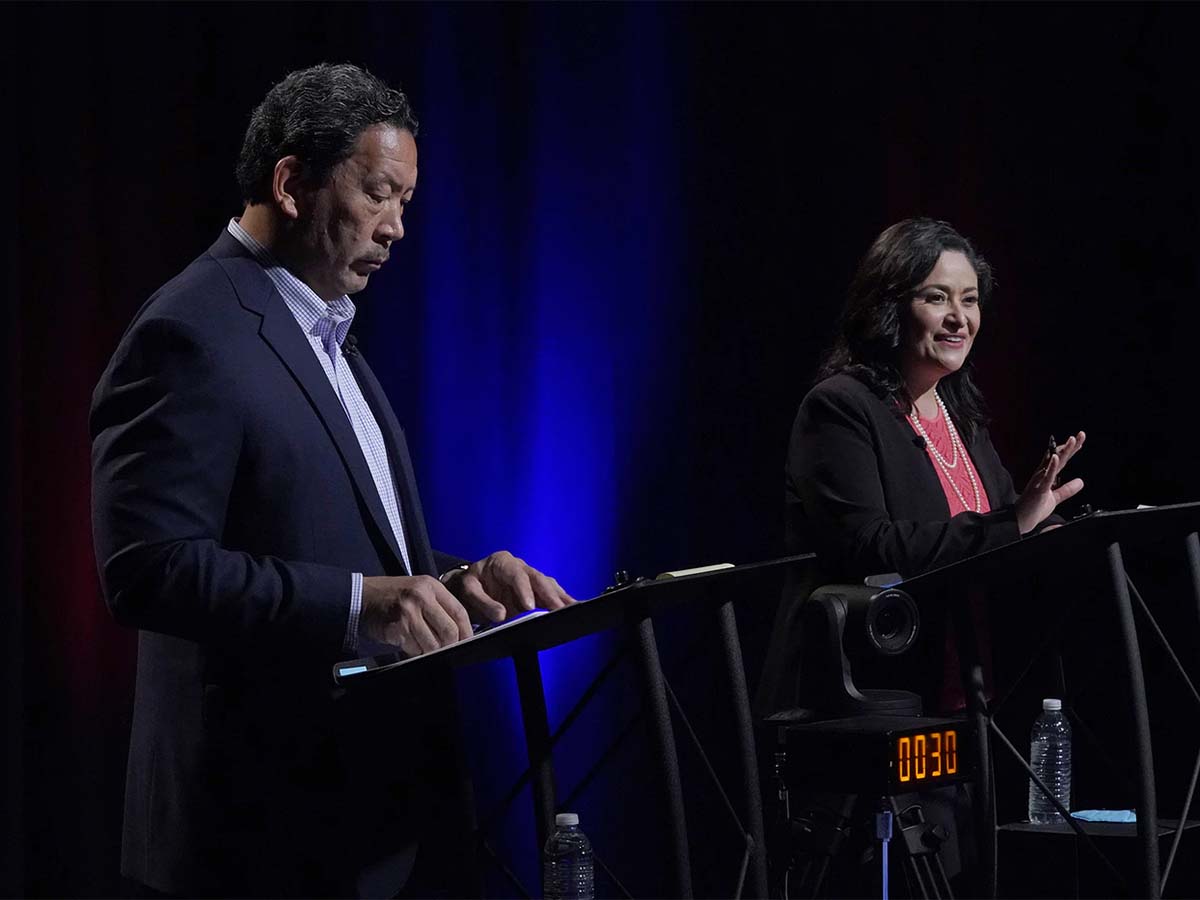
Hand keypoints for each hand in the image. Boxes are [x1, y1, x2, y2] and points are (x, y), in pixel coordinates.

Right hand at [360, 575, 471, 654]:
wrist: (361, 596)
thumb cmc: (392, 595)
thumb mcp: (419, 590)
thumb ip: (438, 606)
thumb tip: (458, 632)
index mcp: (431, 586)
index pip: (459, 611)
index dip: (466, 630)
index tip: (467, 641)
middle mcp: (421, 597)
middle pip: (449, 631)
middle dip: (450, 645)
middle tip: (446, 650)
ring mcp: (408, 612)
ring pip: (433, 644)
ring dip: (430, 651)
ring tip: (423, 645)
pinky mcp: (397, 628)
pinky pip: (414, 648)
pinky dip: (414, 651)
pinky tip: (407, 643)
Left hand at [441, 550, 573, 622]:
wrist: (472, 585)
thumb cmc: (471, 585)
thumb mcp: (469, 590)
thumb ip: (483, 602)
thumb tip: (501, 615)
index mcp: (502, 561)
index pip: (516, 574)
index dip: (524, 590)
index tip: (529, 606)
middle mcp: (520, 566)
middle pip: (538, 579)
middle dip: (549, 595)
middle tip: (557, 610)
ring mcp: (530, 578)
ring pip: (548, 585)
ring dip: (560, 598)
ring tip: (572, 610)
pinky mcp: (536, 591)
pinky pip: (551, 594)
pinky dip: (562, 601)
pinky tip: (573, 609)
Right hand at [1015, 431, 1086, 534]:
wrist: (1020, 521)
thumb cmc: (1034, 509)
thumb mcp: (1056, 498)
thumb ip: (1067, 489)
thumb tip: (1081, 481)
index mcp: (1046, 476)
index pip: (1060, 460)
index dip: (1070, 450)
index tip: (1079, 440)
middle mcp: (1042, 474)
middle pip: (1057, 456)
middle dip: (1070, 445)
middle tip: (1080, 434)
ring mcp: (1040, 480)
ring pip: (1053, 462)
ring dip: (1063, 451)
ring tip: (1072, 439)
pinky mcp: (1039, 489)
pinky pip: (1046, 476)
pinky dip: (1051, 466)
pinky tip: (1055, 457)